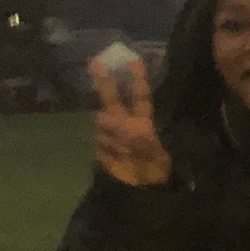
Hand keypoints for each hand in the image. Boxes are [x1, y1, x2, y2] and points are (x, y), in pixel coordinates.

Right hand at [89, 57, 171, 186]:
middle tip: (95, 62)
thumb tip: (111, 120)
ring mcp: (108, 135)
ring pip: (102, 125)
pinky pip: (98, 143)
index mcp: (142, 121)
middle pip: (111, 100)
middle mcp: (123, 124)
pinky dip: (108, 151)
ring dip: (114, 136)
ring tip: (127, 152)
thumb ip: (134, 134)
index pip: (139, 97)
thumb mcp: (153, 152)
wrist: (140, 190)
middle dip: (104, 82)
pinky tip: (118, 158)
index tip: (134, 60)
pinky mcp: (99, 148)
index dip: (137, 79)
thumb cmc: (154, 169)